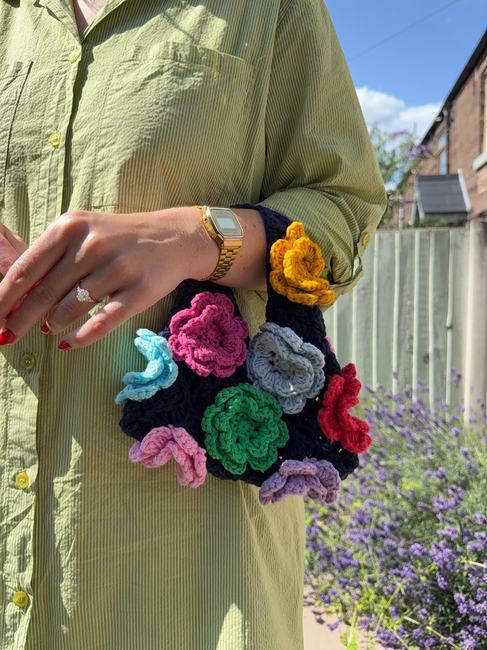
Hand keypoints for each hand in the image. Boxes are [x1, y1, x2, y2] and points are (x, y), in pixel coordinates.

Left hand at [0, 207, 213, 348]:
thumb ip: (51, 258)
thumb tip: (16, 296)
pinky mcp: (139, 292)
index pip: (26, 269)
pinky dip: (81, 337)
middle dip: (20, 319)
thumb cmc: (119, 238)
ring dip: (53, 324)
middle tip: (7, 336)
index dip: (3, 298)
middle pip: (43, 292)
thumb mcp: (83, 233)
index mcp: (71, 227)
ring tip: (49, 329)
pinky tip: (68, 343)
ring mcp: (118, 268)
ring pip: (70, 309)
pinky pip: (102, 322)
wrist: (173, 237)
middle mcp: (92, 245)